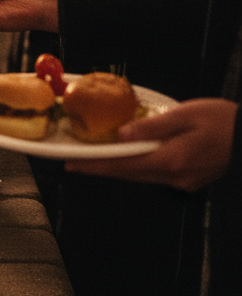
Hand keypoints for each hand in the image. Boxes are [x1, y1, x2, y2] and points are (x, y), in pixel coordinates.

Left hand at [66, 99, 236, 191]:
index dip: (95, 165)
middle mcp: (176, 176)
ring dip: (118, 167)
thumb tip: (121, 135)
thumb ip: (151, 126)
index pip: (123, 166)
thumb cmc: (223, 120)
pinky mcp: (189, 178)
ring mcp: (184, 180)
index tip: (71, 165)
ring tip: (95, 158)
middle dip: (101, 168)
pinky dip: (136, 165)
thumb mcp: (184, 115)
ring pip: (141, 176)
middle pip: (129, 174)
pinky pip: (155, 174)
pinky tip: (128, 156)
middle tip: (75, 162)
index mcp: (172, 160)